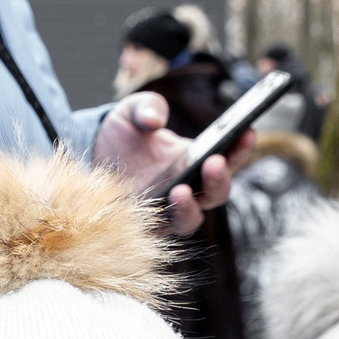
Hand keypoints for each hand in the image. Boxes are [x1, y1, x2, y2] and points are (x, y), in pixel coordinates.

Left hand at [90, 92, 235, 234]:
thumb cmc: (121, 132)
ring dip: (189, 207)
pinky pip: (156, 232)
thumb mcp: (132, 110)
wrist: (90, 157)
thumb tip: (154, 121)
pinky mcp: (142, 226)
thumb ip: (147, 107)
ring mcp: (165, 210)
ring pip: (189, 219)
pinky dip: (157, 222)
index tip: (247, 130)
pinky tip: (150, 207)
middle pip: (215, 193)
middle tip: (214, 161)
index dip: (241, 147)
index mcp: (194, 159)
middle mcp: (187, 187)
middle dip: (219, 179)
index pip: (228, 157)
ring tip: (180, 190)